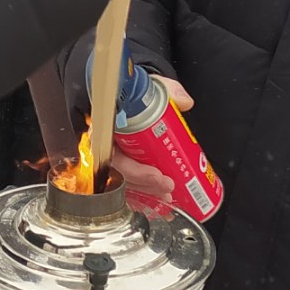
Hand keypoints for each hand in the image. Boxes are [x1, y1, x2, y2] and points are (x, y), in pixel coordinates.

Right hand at [108, 75, 192, 200]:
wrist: (131, 95)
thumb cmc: (136, 95)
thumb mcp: (152, 87)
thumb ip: (168, 90)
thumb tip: (184, 102)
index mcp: (106, 126)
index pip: (112, 154)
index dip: (133, 169)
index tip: (156, 173)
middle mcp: (105, 145)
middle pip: (119, 174)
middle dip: (145, 185)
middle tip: (168, 187)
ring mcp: (113, 157)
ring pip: (123, 182)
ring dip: (146, 193)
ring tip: (168, 197)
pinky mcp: (122, 167)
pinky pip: (127, 186)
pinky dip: (142, 196)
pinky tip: (157, 202)